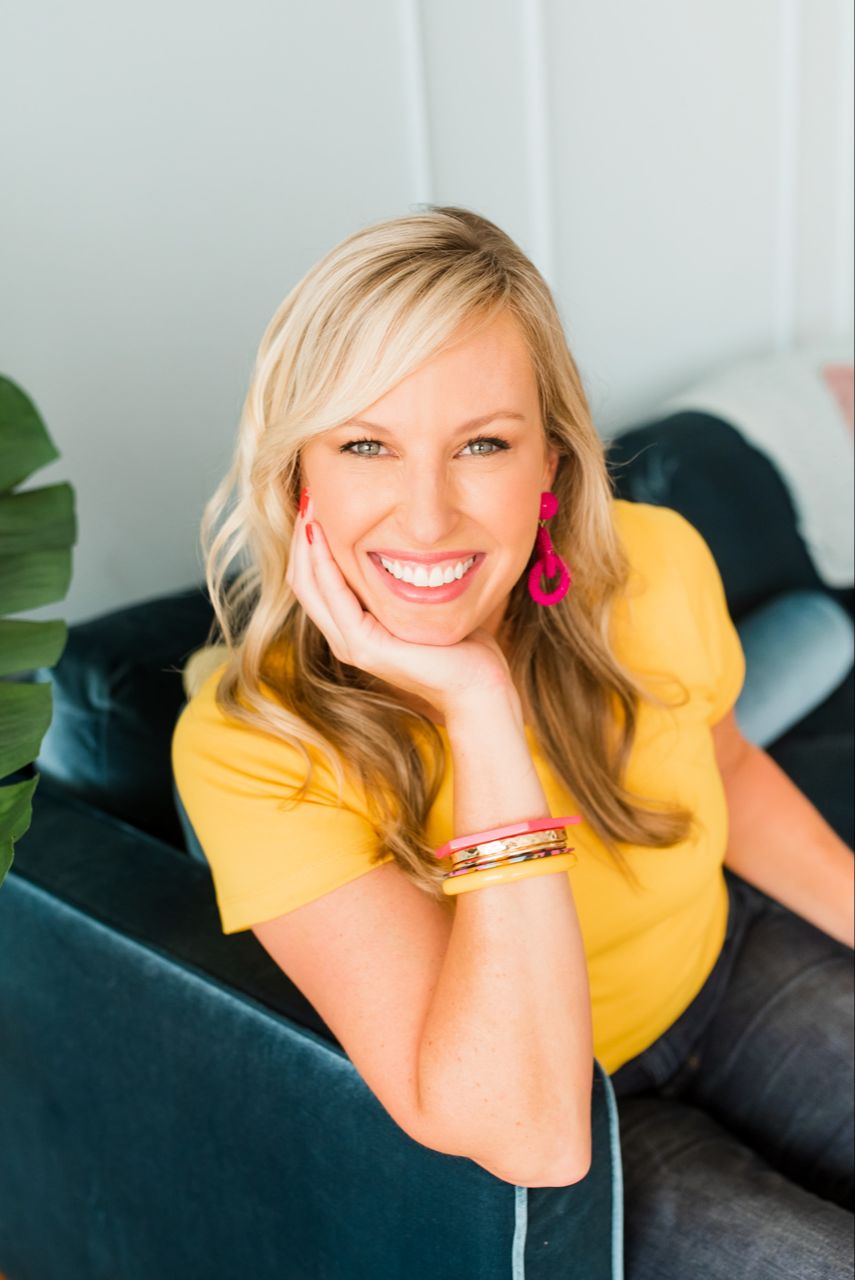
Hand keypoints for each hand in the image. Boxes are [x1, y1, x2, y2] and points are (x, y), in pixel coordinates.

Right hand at [286, 495, 513, 720]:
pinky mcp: (364, 648)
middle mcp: (345, 637)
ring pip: (309, 586)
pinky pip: (335, 598)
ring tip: (310, 504)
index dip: (310, 540)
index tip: (317, 498)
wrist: (478, 685)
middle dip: (302, 534)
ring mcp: (351, 645)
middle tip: (308, 493)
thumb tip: (409, 539)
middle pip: (302, 579)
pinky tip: (323, 534)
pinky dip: (324, 564)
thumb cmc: (462, 644)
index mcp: (354, 628)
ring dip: (306, 543)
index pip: (314, 578)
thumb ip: (407, 579)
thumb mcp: (426, 601)